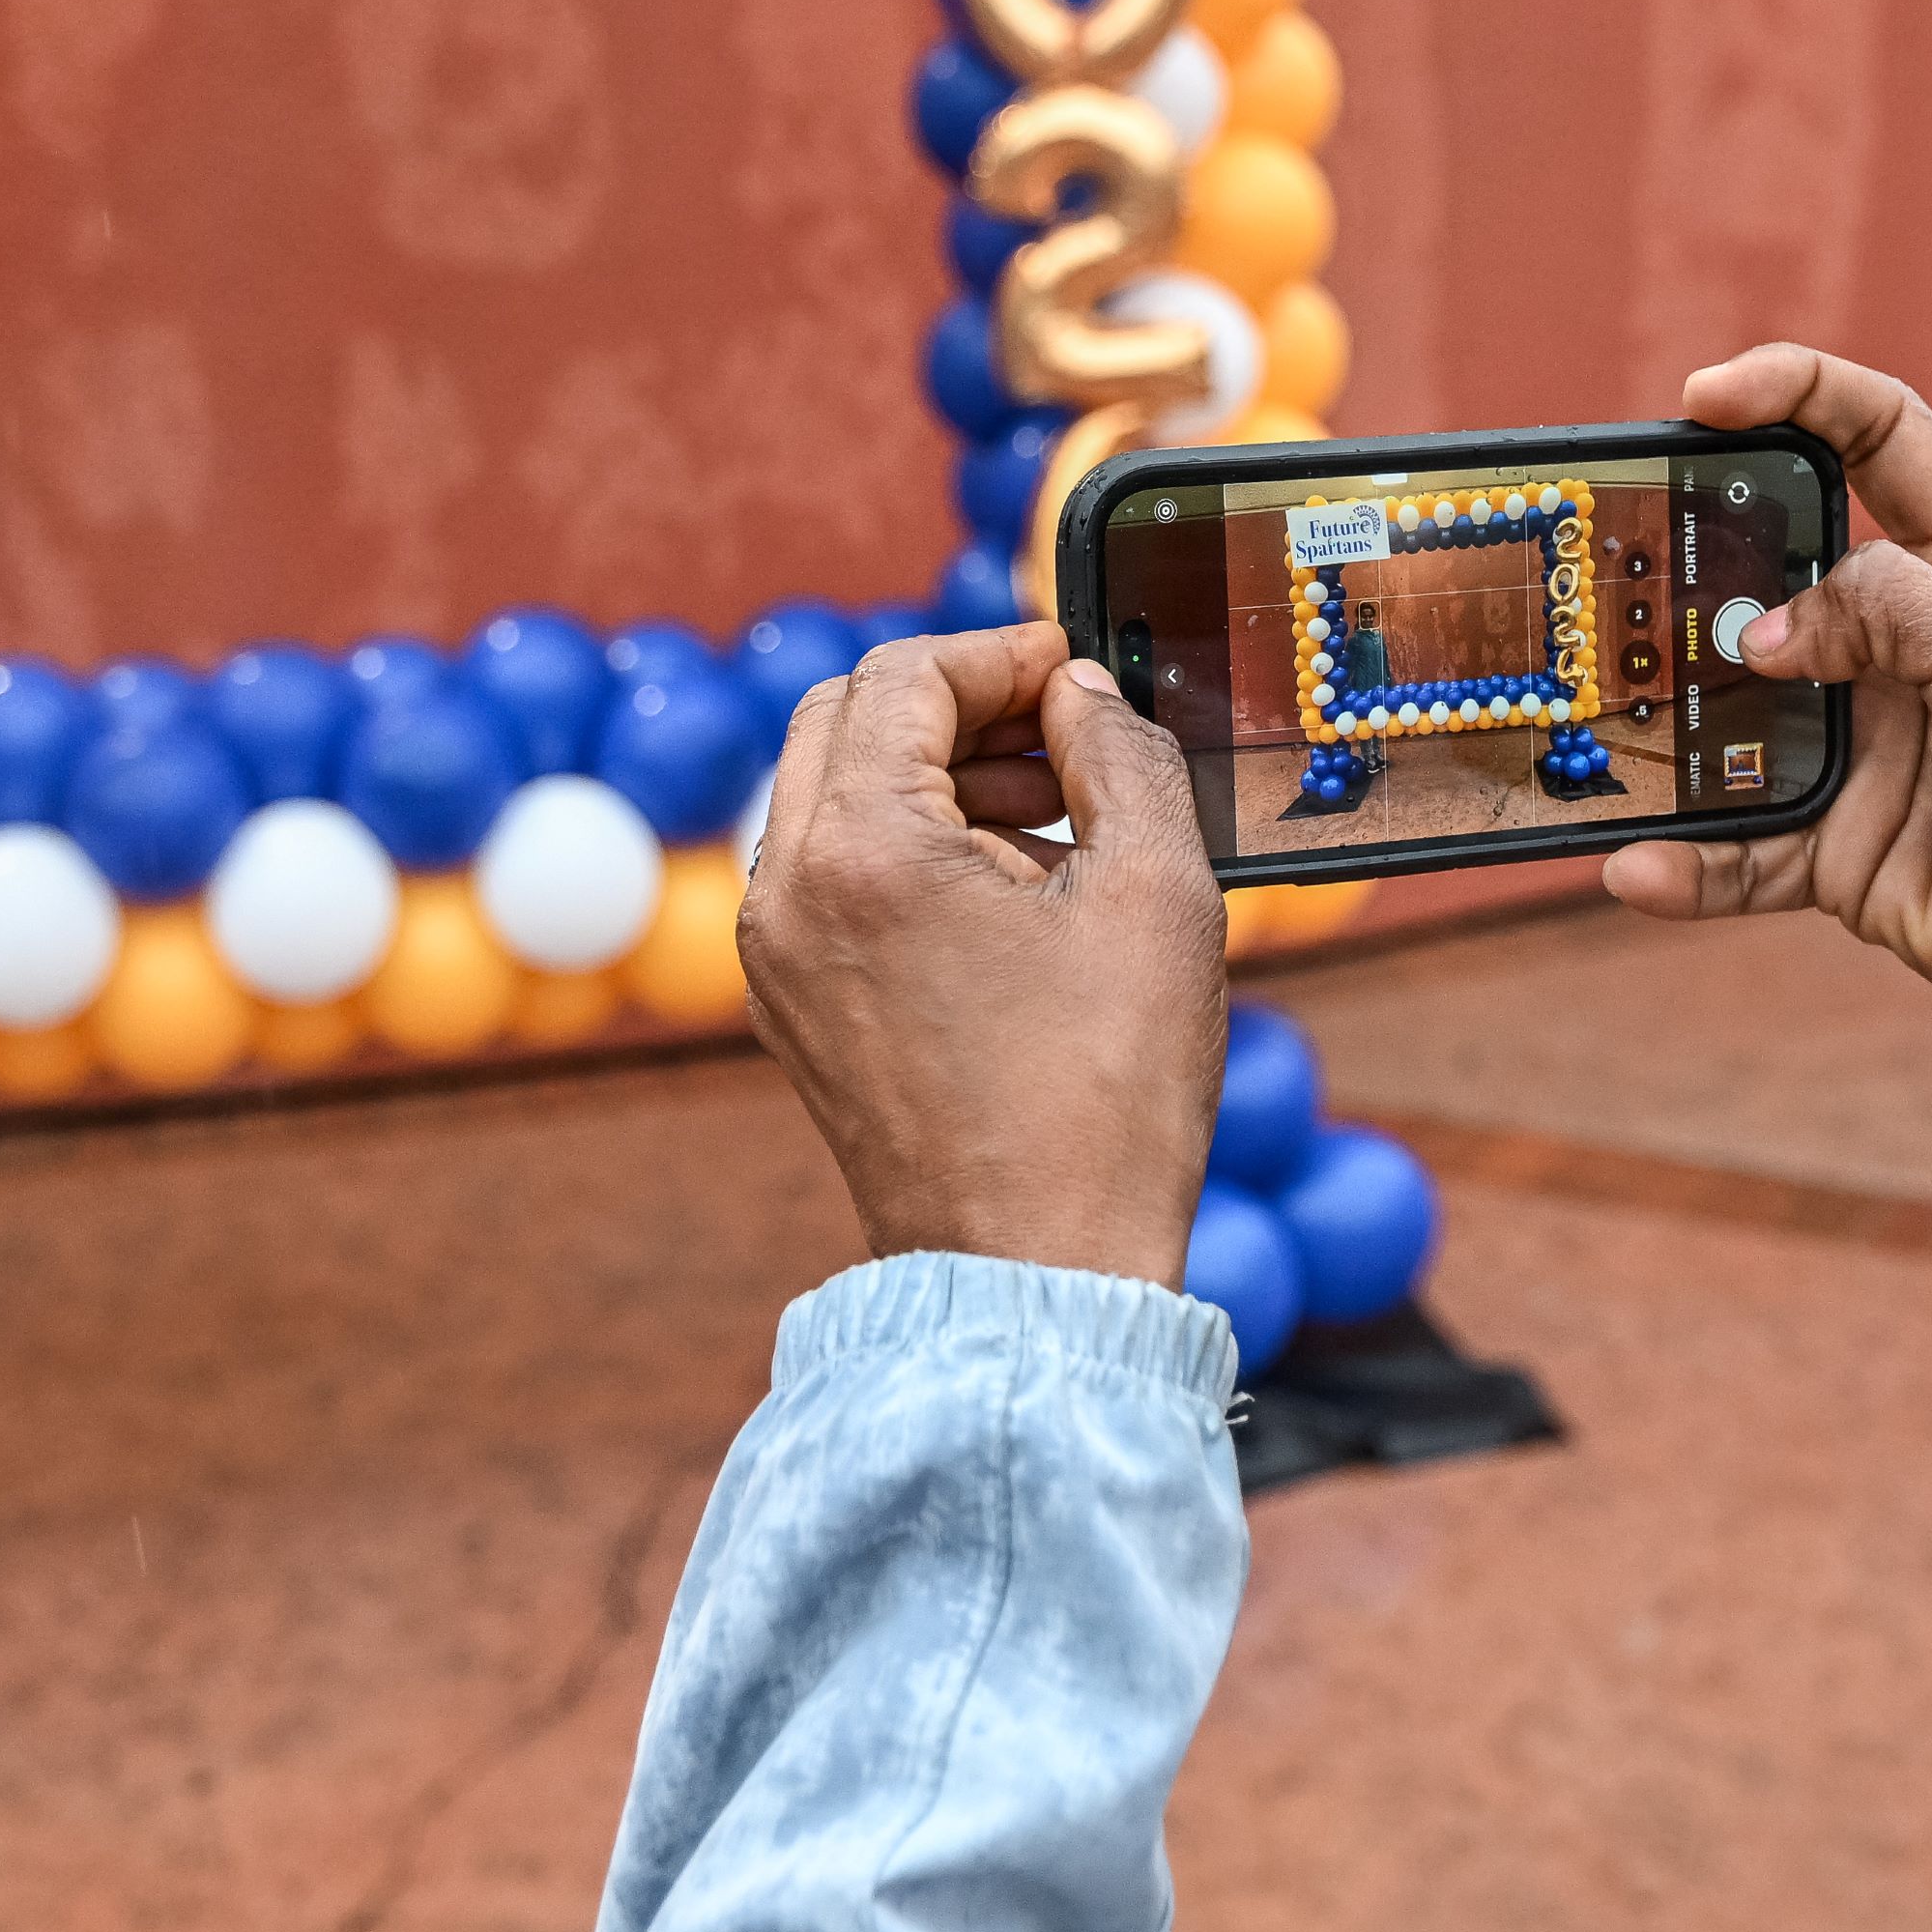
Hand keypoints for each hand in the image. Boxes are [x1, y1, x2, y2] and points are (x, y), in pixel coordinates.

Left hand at [741, 622, 1228, 1282]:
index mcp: (859, 851)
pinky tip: (1011, 898)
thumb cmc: (1103, 1101)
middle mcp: (785, 895)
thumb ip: (1123, 756)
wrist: (1035, 1276)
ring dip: (932, 778)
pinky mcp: (792, 1011)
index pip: (904, 678)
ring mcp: (775, 961)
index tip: (1075, 672)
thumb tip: (1083, 696)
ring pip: (831, 799)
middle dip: (955, 705)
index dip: (1000, 655)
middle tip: (1062, 733)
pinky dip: (906, 852)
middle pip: (844, 721)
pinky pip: (831, 879)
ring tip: (1055, 821)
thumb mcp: (1156, 895)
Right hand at [1601, 345, 1931, 1063]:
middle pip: (1779, 575)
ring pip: (1737, 714)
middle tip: (1626, 578)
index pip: (1881, 441)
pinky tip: (1639, 865)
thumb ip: (1891, 616)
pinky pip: (1743, 847)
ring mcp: (1870, 746)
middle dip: (1698, 569)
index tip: (1707, 398)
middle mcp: (1911, 646)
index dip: (1797, 396)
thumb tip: (1762, 633)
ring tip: (1612, 724)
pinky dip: (1689, 860)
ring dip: (1673, 721)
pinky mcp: (1845, 846)